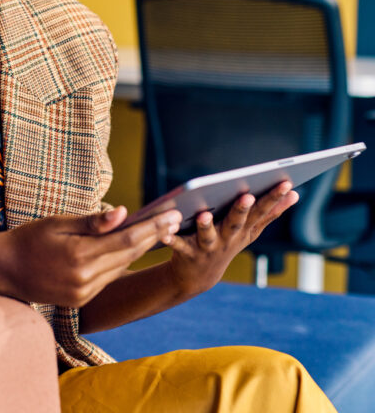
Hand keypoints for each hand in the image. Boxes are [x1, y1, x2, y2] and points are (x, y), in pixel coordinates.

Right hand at [0, 206, 181, 307]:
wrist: (5, 270)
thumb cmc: (30, 239)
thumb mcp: (58, 222)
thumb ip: (93, 222)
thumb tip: (124, 212)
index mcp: (80, 255)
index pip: (126, 239)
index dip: (152, 226)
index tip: (172, 214)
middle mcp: (85, 278)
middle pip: (130, 254)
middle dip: (154, 236)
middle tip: (176, 219)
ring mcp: (84, 292)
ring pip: (122, 267)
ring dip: (142, 248)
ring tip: (161, 230)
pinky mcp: (82, 300)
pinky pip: (109, 278)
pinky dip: (122, 261)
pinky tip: (133, 248)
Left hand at [167, 182, 298, 296]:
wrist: (199, 276)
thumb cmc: (227, 243)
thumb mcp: (250, 230)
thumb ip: (270, 212)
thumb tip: (295, 193)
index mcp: (245, 230)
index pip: (262, 212)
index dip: (274, 199)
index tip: (287, 184)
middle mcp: (229, 239)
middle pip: (236, 223)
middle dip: (242, 210)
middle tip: (247, 196)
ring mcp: (208, 248)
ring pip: (207, 236)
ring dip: (206, 226)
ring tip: (203, 214)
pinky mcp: (187, 253)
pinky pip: (178, 244)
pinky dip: (171, 238)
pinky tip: (165, 231)